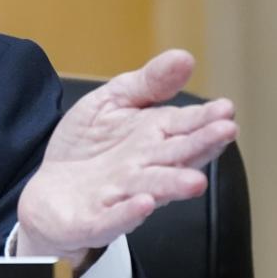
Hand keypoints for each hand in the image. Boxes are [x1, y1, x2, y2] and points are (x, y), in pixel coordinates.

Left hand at [15, 50, 237, 270]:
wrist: (49, 192)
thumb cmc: (87, 146)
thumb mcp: (111, 103)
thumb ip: (147, 83)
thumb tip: (185, 57)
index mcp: (151, 138)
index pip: (182, 126)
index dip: (203, 119)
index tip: (225, 109)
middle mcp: (144, 168)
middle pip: (175, 156)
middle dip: (200, 146)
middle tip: (226, 131)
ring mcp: (121, 196)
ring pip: (152, 189)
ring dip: (174, 185)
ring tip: (196, 181)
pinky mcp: (95, 220)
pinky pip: (112, 218)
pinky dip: (128, 213)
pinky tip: (145, 203)